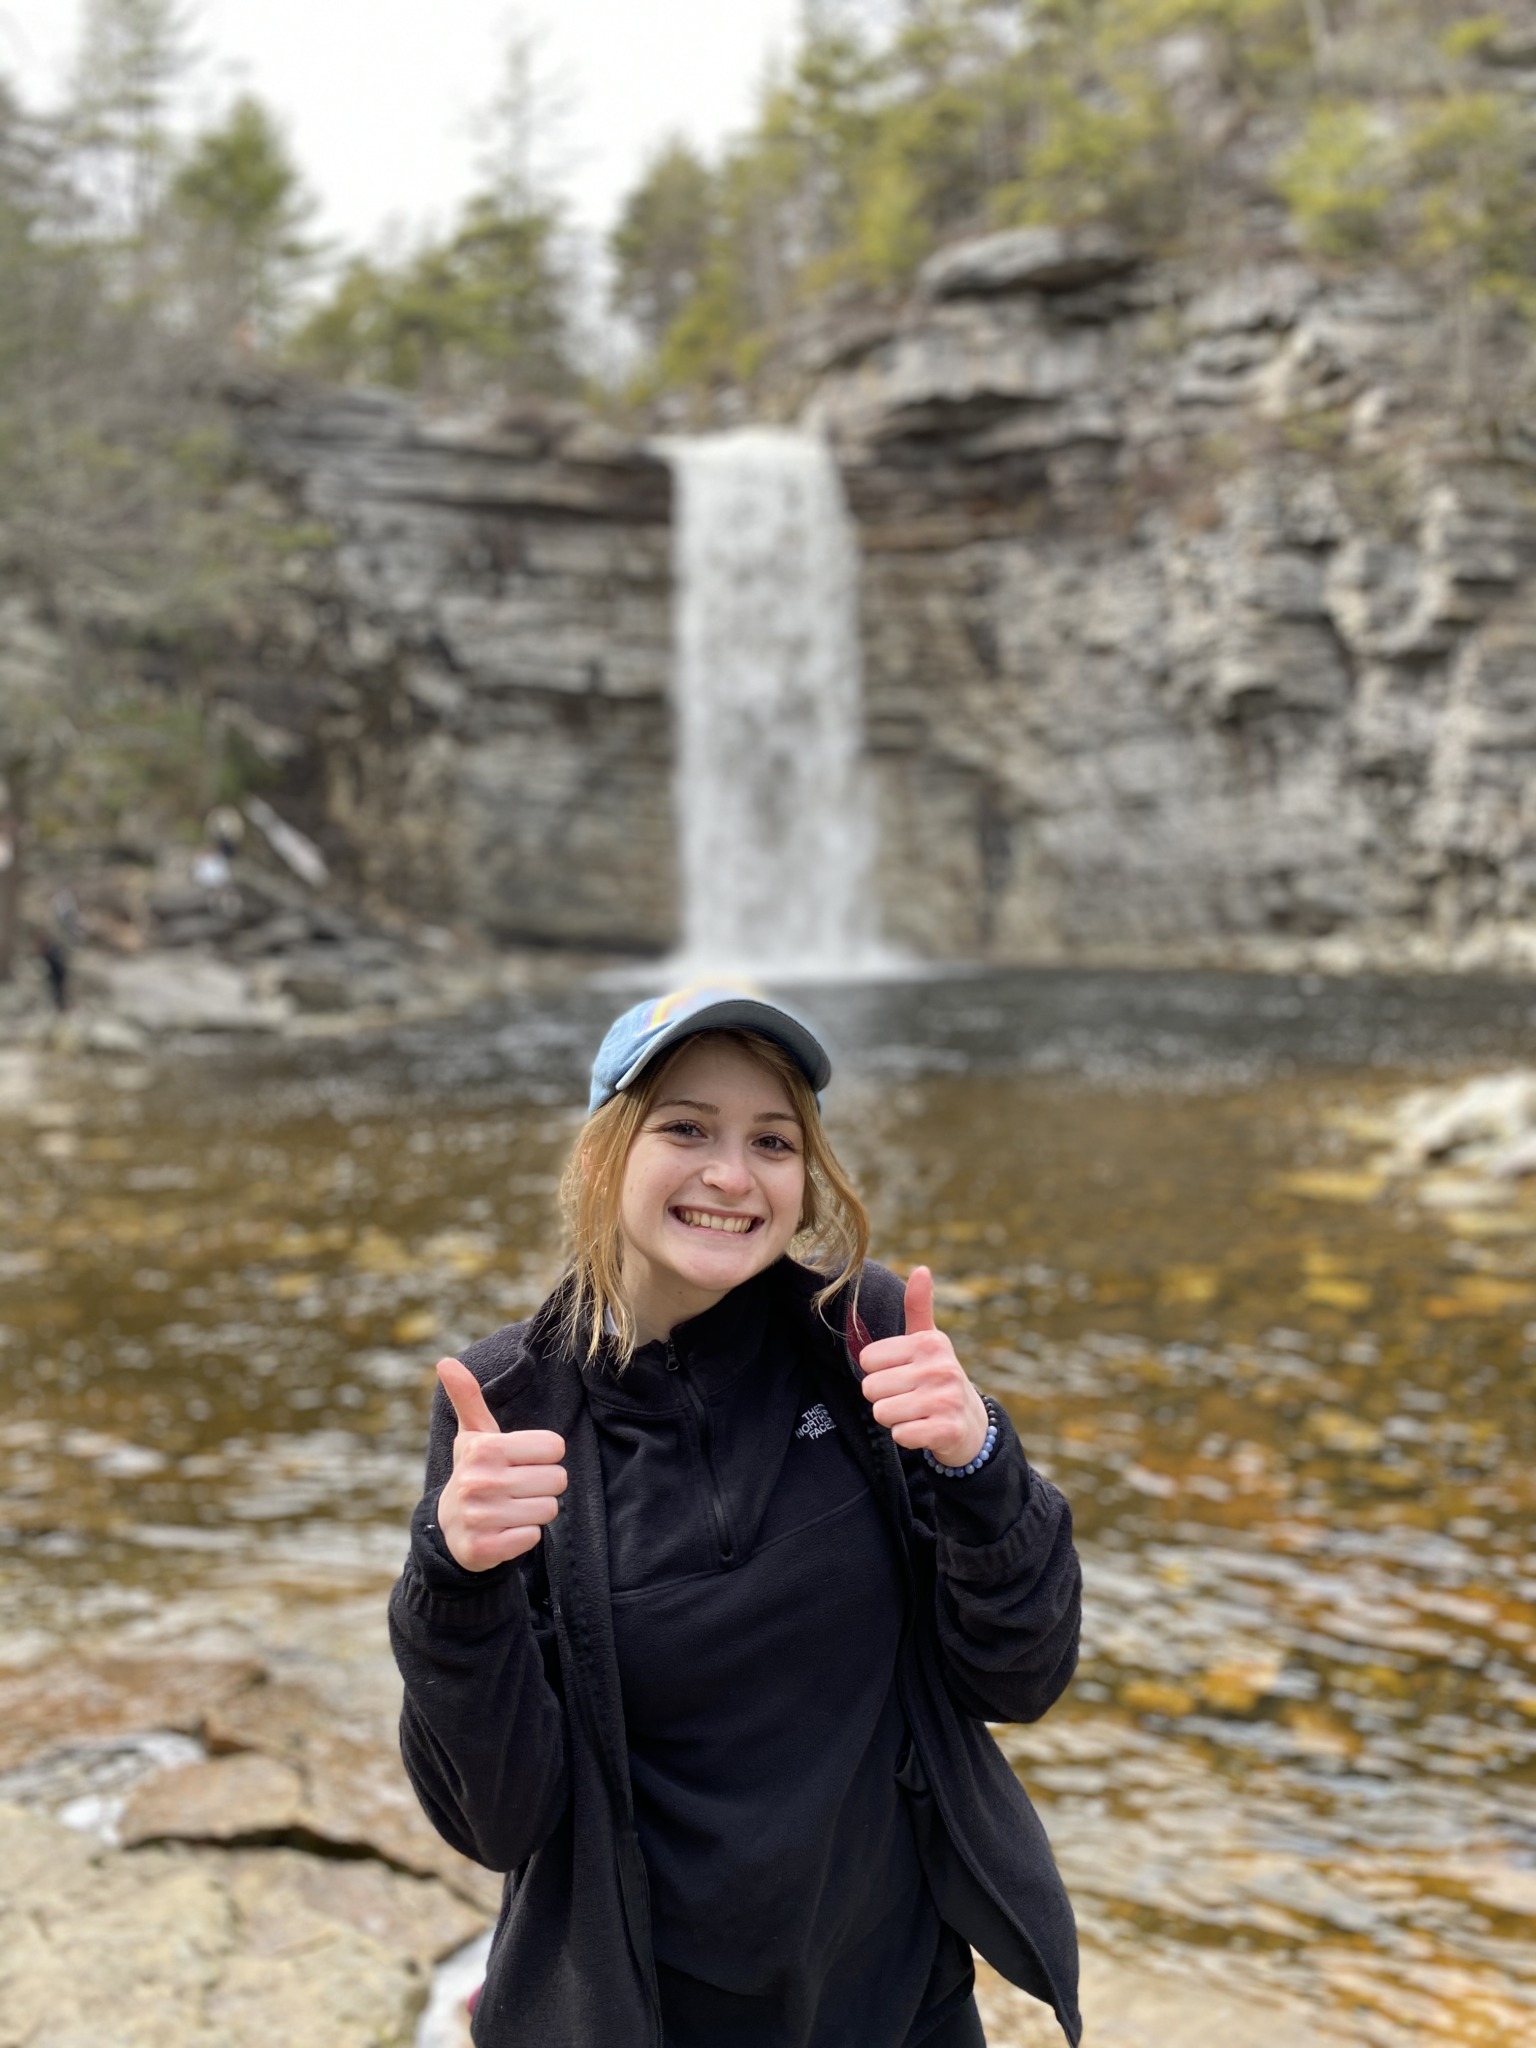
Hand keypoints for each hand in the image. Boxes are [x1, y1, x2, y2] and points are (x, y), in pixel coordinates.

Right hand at [435, 1357, 566, 1571]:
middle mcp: (481, 1481)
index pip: (554, 1447)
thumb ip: (468, 1397)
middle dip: (543, 1485)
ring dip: (535, 1510)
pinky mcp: (484, 1548)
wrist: (448, 1529)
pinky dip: (524, 1536)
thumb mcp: (472, 1435)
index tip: (522, 1461)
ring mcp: (481, 1517)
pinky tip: (505, 1530)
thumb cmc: (473, 1472)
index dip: (544, 1455)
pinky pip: (533, 1538)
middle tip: (518, 1487)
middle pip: (557, 1479)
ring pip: (548, 1509)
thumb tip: (445, 1361)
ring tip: (511, 1507)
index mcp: (485, 1448)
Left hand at [858, 1267, 989, 1467]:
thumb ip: (918, 1306)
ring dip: (894, 1419)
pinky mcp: (947, 1430)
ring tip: (915, 1413)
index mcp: (929, 1343)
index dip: (878, 1372)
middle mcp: (940, 1368)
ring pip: (883, 1413)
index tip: (901, 1374)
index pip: (867, 1360)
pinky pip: (901, 1435)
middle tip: (908, 1397)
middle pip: (871, 1388)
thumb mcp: (929, 1341)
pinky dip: (907, 1437)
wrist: (972, 1425)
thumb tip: (921, 1269)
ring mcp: (946, 1400)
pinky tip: (924, 1429)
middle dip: (883, 1398)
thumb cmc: (938, 1377)